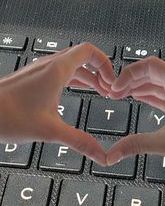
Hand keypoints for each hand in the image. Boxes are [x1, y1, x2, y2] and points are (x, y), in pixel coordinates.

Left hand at [0, 43, 114, 165]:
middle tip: (109, 90)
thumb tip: (100, 154)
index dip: (105, 64)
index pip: (89, 51)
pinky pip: (59, 72)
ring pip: (71, 65)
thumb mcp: (50, 131)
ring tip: (99, 92)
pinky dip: (73, 79)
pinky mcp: (32, 78)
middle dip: (100, 72)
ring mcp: (39, 71)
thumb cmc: (8, 116)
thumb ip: (80, 142)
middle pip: (82, 58)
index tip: (113, 81)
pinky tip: (75, 93)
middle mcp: (48, 65)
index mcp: (56, 70)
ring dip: (88, 76)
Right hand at [107, 57, 164, 179]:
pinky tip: (140, 99)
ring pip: (158, 85)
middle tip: (113, 91)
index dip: (130, 73)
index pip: (150, 66)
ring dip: (139, 88)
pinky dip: (150, 96)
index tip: (116, 87)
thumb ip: (136, 145)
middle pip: (152, 73)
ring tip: (121, 94)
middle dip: (131, 80)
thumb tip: (112, 154)